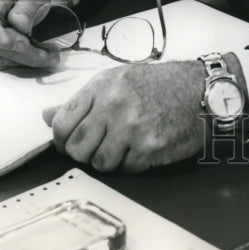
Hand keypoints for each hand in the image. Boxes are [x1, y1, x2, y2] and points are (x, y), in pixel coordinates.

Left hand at [42, 60, 210, 171]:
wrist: (201, 90)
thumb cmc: (159, 84)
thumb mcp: (118, 81)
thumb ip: (83, 101)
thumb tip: (47, 116)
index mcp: (102, 87)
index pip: (62, 122)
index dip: (61, 139)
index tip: (69, 143)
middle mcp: (114, 105)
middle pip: (76, 148)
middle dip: (83, 153)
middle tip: (96, 149)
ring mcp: (132, 127)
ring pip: (100, 163)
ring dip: (109, 160)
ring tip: (122, 148)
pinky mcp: (149, 147)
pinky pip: (127, 169)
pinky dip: (132, 164)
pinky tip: (143, 148)